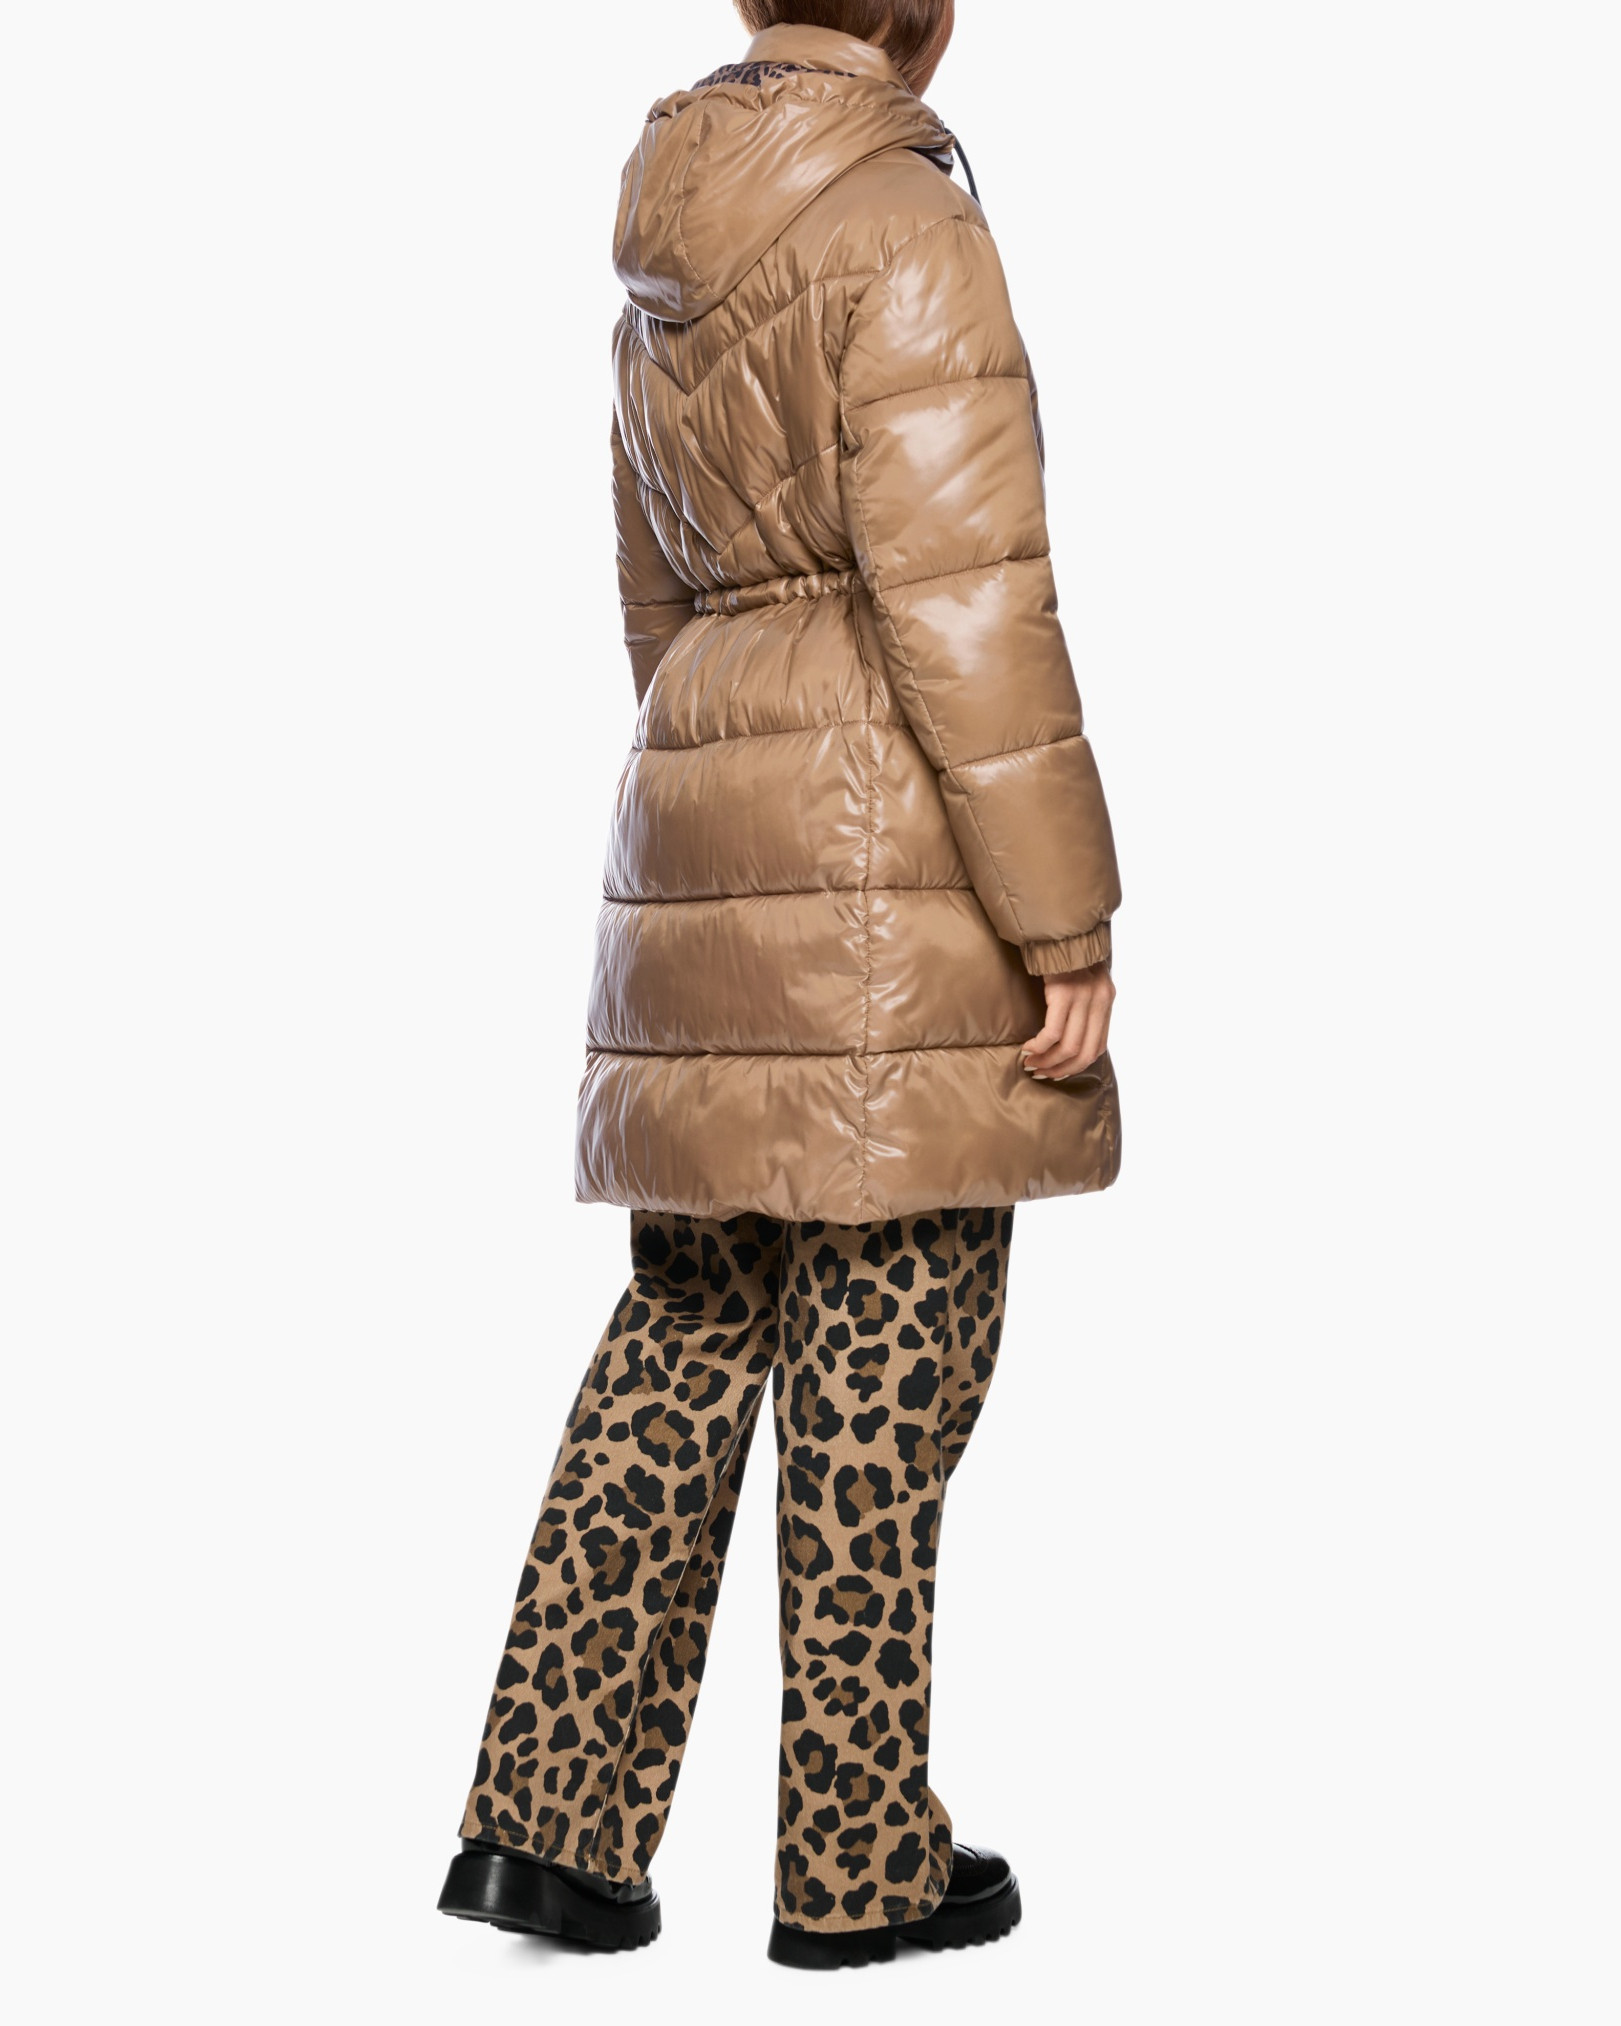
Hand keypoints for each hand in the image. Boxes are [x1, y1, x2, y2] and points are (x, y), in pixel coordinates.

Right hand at [1021, 963, 1115, 1080]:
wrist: (1057, 925)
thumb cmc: (1064, 953)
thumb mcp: (1083, 980)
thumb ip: (1084, 1005)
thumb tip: (1070, 1038)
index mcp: (1107, 999)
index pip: (1099, 1047)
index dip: (1077, 1066)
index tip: (1057, 1071)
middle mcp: (1100, 999)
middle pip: (1085, 1053)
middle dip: (1061, 1069)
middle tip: (1041, 1073)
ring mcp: (1084, 996)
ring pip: (1069, 1046)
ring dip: (1047, 1060)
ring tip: (1030, 1063)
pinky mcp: (1064, 992)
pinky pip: (1053, 1032)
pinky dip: (1039, 1046)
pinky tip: (1027, 1047)